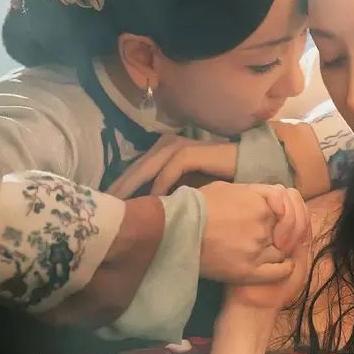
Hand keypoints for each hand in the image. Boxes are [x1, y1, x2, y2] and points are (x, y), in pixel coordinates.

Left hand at [107, 135, 237, 199]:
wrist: (247, 164)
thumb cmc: (217, 178)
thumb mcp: (187, 185)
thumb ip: (167, 189)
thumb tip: (145, 206)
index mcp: (163, 150)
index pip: (135, 169)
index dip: (121, 186)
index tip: (109, 206)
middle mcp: (166, 144)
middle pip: (136, 168)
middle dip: (121, 188)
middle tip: (106, 209)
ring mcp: (177, 147)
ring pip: (147, 169)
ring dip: (133, 187)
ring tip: (121, 207)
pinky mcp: (189, 153)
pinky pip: (168, 172)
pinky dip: (159, 187)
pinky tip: (152, 203)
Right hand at [197, 182, 309, 284]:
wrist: (175, 230)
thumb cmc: (198, 206)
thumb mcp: (228, 188)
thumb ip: (255, 193)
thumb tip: (273, 197)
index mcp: (260, 204)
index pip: (287, 207)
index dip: (286, 214)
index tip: (280, 218)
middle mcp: (263, 226)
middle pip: (285, 231)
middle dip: (281, 233)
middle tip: (274, 236)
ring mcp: (257, 250)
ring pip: (282, 252)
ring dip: (278, 251)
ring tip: (267, 250)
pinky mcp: (248, 271)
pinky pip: (279, 272)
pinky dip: (284, 268)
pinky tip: (283, 265)